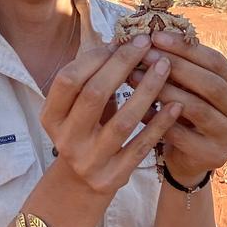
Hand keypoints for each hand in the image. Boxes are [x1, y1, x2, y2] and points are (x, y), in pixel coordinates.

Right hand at [41, 37, 180, 196]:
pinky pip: (142, 146)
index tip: (121, 41)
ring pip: (123, 121)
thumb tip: (123, 41)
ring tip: (164, 66)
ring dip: (147, 89)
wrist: (80, 185)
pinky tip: (175, 103)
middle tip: (146, 44)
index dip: (95, 57)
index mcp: (51, 117)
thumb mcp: (77, 109)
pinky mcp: (112, 177)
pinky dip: (159, 123)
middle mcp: (66, 139)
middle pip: (94, 94)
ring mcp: (89, 160)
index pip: (68, 79)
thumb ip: (93, 80)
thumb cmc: (85, 132)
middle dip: (122, 64)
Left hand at [128, 31, 226, 183]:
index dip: (186, 48)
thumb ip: (181, 66)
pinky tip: (137, 108)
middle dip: (176, 66)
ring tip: (135, 77)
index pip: (216, 61)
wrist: (187, 159)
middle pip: (211, 83)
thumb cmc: (186, 115)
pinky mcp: (214, 156)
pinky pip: (182, 134)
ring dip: (164, 90)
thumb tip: (150, 35)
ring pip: (197, 108)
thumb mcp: (190, 88)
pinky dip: (158, 119)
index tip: (156, 36)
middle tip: (145, 55)